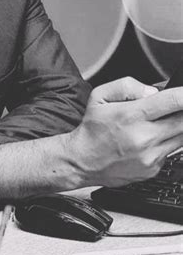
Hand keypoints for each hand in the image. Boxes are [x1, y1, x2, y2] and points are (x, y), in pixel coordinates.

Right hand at [67, 77, 182, 186]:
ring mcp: (151, 155)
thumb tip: (152, 91)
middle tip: (174, 108)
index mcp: (131, 115)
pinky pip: (170, 151)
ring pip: (181, 137)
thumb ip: (126, 86)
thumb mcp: (99, 96)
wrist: (83, 161)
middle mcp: (144, 137)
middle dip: (182, 111)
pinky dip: (165, 143)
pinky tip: (147, 141)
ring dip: (175, 127)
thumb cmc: (92, 129)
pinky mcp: (154, 168)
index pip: (172, 102)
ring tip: (154, 124)